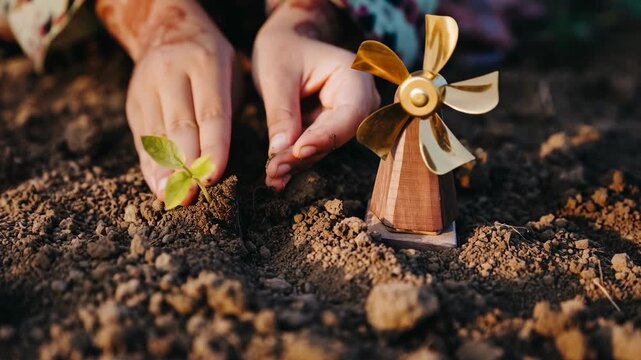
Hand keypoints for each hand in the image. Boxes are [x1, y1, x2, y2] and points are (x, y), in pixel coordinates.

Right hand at [97, 0, 233, 202]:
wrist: (167, 30)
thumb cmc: (211, 62)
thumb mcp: (230, 75)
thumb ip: (226, 113)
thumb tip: (216, 164)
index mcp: (205, 63)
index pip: (210, 113)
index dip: (212, 148)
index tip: (213, 178)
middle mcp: (171, 73)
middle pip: (179, 127)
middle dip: (186, 165)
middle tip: (192, 195)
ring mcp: (146, 87)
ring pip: (156, 136)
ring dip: (165, 171)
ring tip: (172, 198)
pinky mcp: (133, 102)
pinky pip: (143, 139)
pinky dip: (151, 166)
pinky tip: (158, 187)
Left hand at [253, 0, 379, 190]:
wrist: (285, 44)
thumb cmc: (283, 50)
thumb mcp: (277, 75)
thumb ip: (281, 112)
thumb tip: (280, 151)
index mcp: (354, 77)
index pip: (348, 114)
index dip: (325, 136)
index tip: (298, 151)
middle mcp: (358, 101)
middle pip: (336, 136)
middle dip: (303, 155)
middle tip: (273, 169)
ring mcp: (346, 118)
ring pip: (324, 148)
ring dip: (296, 163)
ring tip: (271, 175)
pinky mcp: (330, 130)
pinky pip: (314, 149)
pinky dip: (294, 161)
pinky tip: (275, 177)